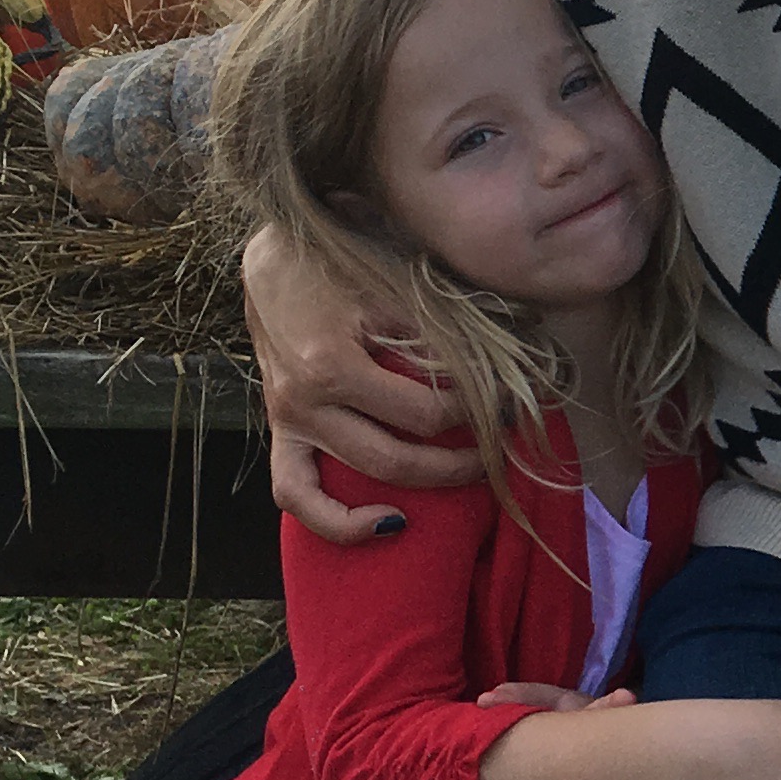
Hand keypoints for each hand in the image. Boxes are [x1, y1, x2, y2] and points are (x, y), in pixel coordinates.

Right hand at [246, 221, 482, 544]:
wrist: (275, 256)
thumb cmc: (339, 262)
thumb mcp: (391, 287)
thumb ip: (433, 336)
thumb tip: (494, 374)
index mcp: (330, 365)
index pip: (422, 413)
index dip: (473, 414)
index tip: (505, 401)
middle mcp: (303, 402)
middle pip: (394, 459)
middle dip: (458, 462)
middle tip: (500, 450)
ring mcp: (285, 421)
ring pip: (343, 491)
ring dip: (413, 491)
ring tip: (463, 479)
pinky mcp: (278, 430)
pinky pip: (294, 494)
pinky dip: (335, 521)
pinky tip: (386, 523)